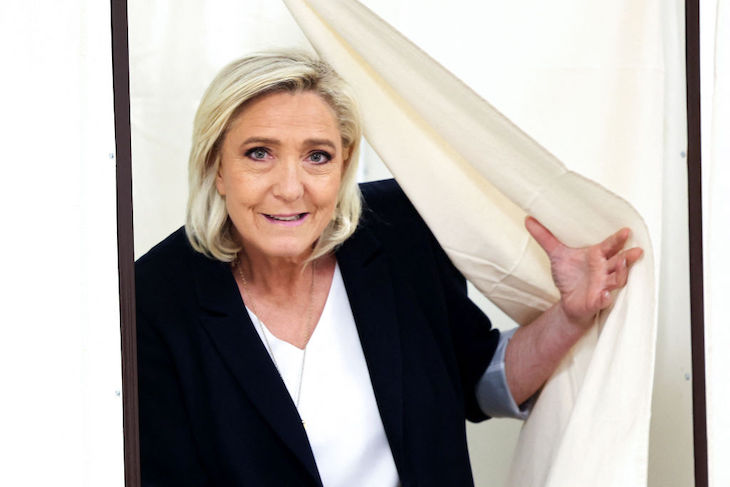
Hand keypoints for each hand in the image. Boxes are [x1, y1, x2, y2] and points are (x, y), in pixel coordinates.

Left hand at [525, 216, 642, 329]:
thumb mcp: (556, 254)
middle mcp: (604, 270)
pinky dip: (605, 297)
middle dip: (627, 257)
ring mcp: (603, 285)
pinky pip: (604, 299)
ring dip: (622, 274)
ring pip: (617, 279)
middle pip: (619, 261)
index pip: (610, 245)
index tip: (626, 231)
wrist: (567, 302)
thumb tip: (529, 219)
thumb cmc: (569, 277)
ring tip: (623, 267)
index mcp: (597, 256)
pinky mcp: (598, 300)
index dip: (618, 239)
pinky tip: (605, 295)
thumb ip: (545, 237)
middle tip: (636, 251)